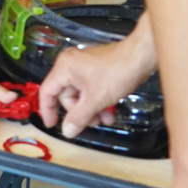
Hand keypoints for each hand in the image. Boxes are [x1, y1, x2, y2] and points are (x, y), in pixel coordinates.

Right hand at [38, 36, 152, 135]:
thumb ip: (79, 117)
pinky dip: (97, 100)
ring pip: (80, 94)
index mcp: (64, 68)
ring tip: (104, 119)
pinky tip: (108, 111)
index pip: (47, 92)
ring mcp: (83, 66)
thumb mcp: (95, 100)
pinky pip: (89, 89)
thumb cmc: (118, 70)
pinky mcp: (95, 69)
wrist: (140, 57)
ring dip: (91, 109)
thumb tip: (67, 130)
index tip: (52, 124)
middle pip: (66, 95)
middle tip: (92, 123)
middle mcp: (70, 64)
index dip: (48, 110)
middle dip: (80, 112)